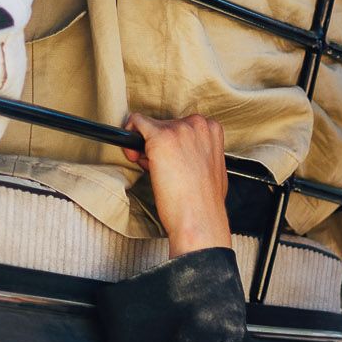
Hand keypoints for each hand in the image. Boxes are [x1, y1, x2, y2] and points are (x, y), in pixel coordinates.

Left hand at [124, 113, 229, 258]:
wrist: (199, 219)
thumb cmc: (204, 204)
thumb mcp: (211, 170)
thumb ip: (198, 154)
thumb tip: (180, 154)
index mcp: (212, 130)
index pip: (182, 126)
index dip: (173, 144)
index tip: (170, 160)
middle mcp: (197, 124)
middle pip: (165, 124)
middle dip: (158, 146)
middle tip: (160, 169)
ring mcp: (178, 129)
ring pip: (149, 126)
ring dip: (145, 147)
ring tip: (154, 171)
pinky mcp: (159, 137)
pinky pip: (136, 122)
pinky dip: (129, 136)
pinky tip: (133, 157)